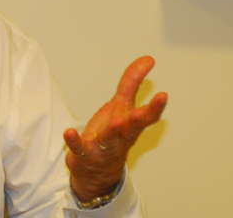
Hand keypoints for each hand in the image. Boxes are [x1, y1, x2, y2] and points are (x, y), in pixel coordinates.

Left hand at [63, 56, 167, 201]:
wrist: (96, 173)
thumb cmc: (111, 135)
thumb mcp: (122, 106)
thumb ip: (132, 83)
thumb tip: (147, 59)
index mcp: (130, 125)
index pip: (147, 118)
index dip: (155, 107)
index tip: (163, 95)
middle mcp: (119, 137)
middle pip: (131, 129)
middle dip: (136, 121)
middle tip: (140, 112)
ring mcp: (102, 147)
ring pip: (108, 139)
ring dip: (112, 130)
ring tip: (115, 121)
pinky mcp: (83, 154)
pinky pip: (78, 148)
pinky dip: (74, 141)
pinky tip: (69, 132)